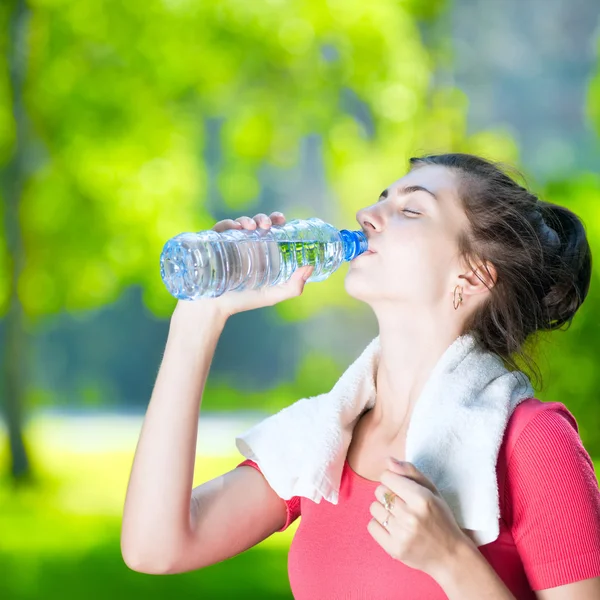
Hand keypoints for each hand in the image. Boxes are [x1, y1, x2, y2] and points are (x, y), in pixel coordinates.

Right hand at [173, 212, 313, 320]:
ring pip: (238, 223)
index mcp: (259, 251)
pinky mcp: (212, 245)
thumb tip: (310, 268)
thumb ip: (293, 287)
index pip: (269, 229)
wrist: (213, 308)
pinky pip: (219, 229)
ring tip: (253, 227)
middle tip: (268, 225)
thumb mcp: (272, 295)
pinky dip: (228, 224)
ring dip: (247, 220)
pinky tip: (235, 228)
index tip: (282, 220)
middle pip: (256, 223)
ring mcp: (228, 243)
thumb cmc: (242, 301)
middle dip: (263, 219)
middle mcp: (244, 244)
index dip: (276, 220)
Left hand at [368, 458, 474, 580]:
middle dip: (388, 494)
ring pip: (374, 507)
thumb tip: (388, 460)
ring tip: (398, 516)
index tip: (400, 487)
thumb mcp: (432, 491)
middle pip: (380, 491)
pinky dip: (379, 525)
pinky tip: (393, 527)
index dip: (392, 480)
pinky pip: (372, 526)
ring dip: (383, 509)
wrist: (451, 556)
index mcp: (421, 498)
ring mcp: (401, 534)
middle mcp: (410, 515)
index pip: (387, 477)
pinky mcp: (394, 549)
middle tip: (402, 503)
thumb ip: (410, 472)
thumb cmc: (442, 519)